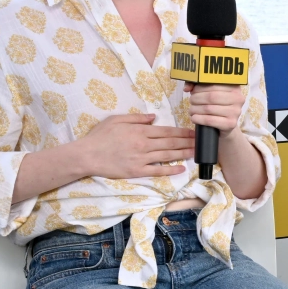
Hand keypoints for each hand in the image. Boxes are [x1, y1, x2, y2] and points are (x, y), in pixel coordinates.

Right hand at [73, 112, 194, 179]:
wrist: (87, 155)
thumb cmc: (100, 137)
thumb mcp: (116, 120)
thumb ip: (136, 118)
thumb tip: (153, 117)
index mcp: (139, 131)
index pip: (166, 131)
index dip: (182, 132)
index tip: (193, 132)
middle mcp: (144, 144)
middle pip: (171, 142)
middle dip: (187, 142)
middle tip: (200, 142)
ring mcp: (141, 158)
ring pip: (168, 155)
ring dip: (184, 153)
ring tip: (196, 152)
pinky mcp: (137, 171)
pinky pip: (158, 170)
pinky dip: (171, 169)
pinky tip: (181, 168)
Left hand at [187, 83, 245, 134]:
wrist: (225, 125)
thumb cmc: (216, 105)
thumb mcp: (209, 92)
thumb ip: (197, 85)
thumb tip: (187, 87)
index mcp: (234, 87)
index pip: (213, 83)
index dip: (200, 87)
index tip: (193, 91)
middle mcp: (238, 98)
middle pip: (211, 96)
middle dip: (196, 98)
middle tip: (191, 101)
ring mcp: (235, 112)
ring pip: (208, 108)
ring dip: (195, 109)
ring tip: (192, 110)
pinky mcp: (230, 124)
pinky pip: (210, 120)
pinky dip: (198, 119)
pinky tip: (194, 118)